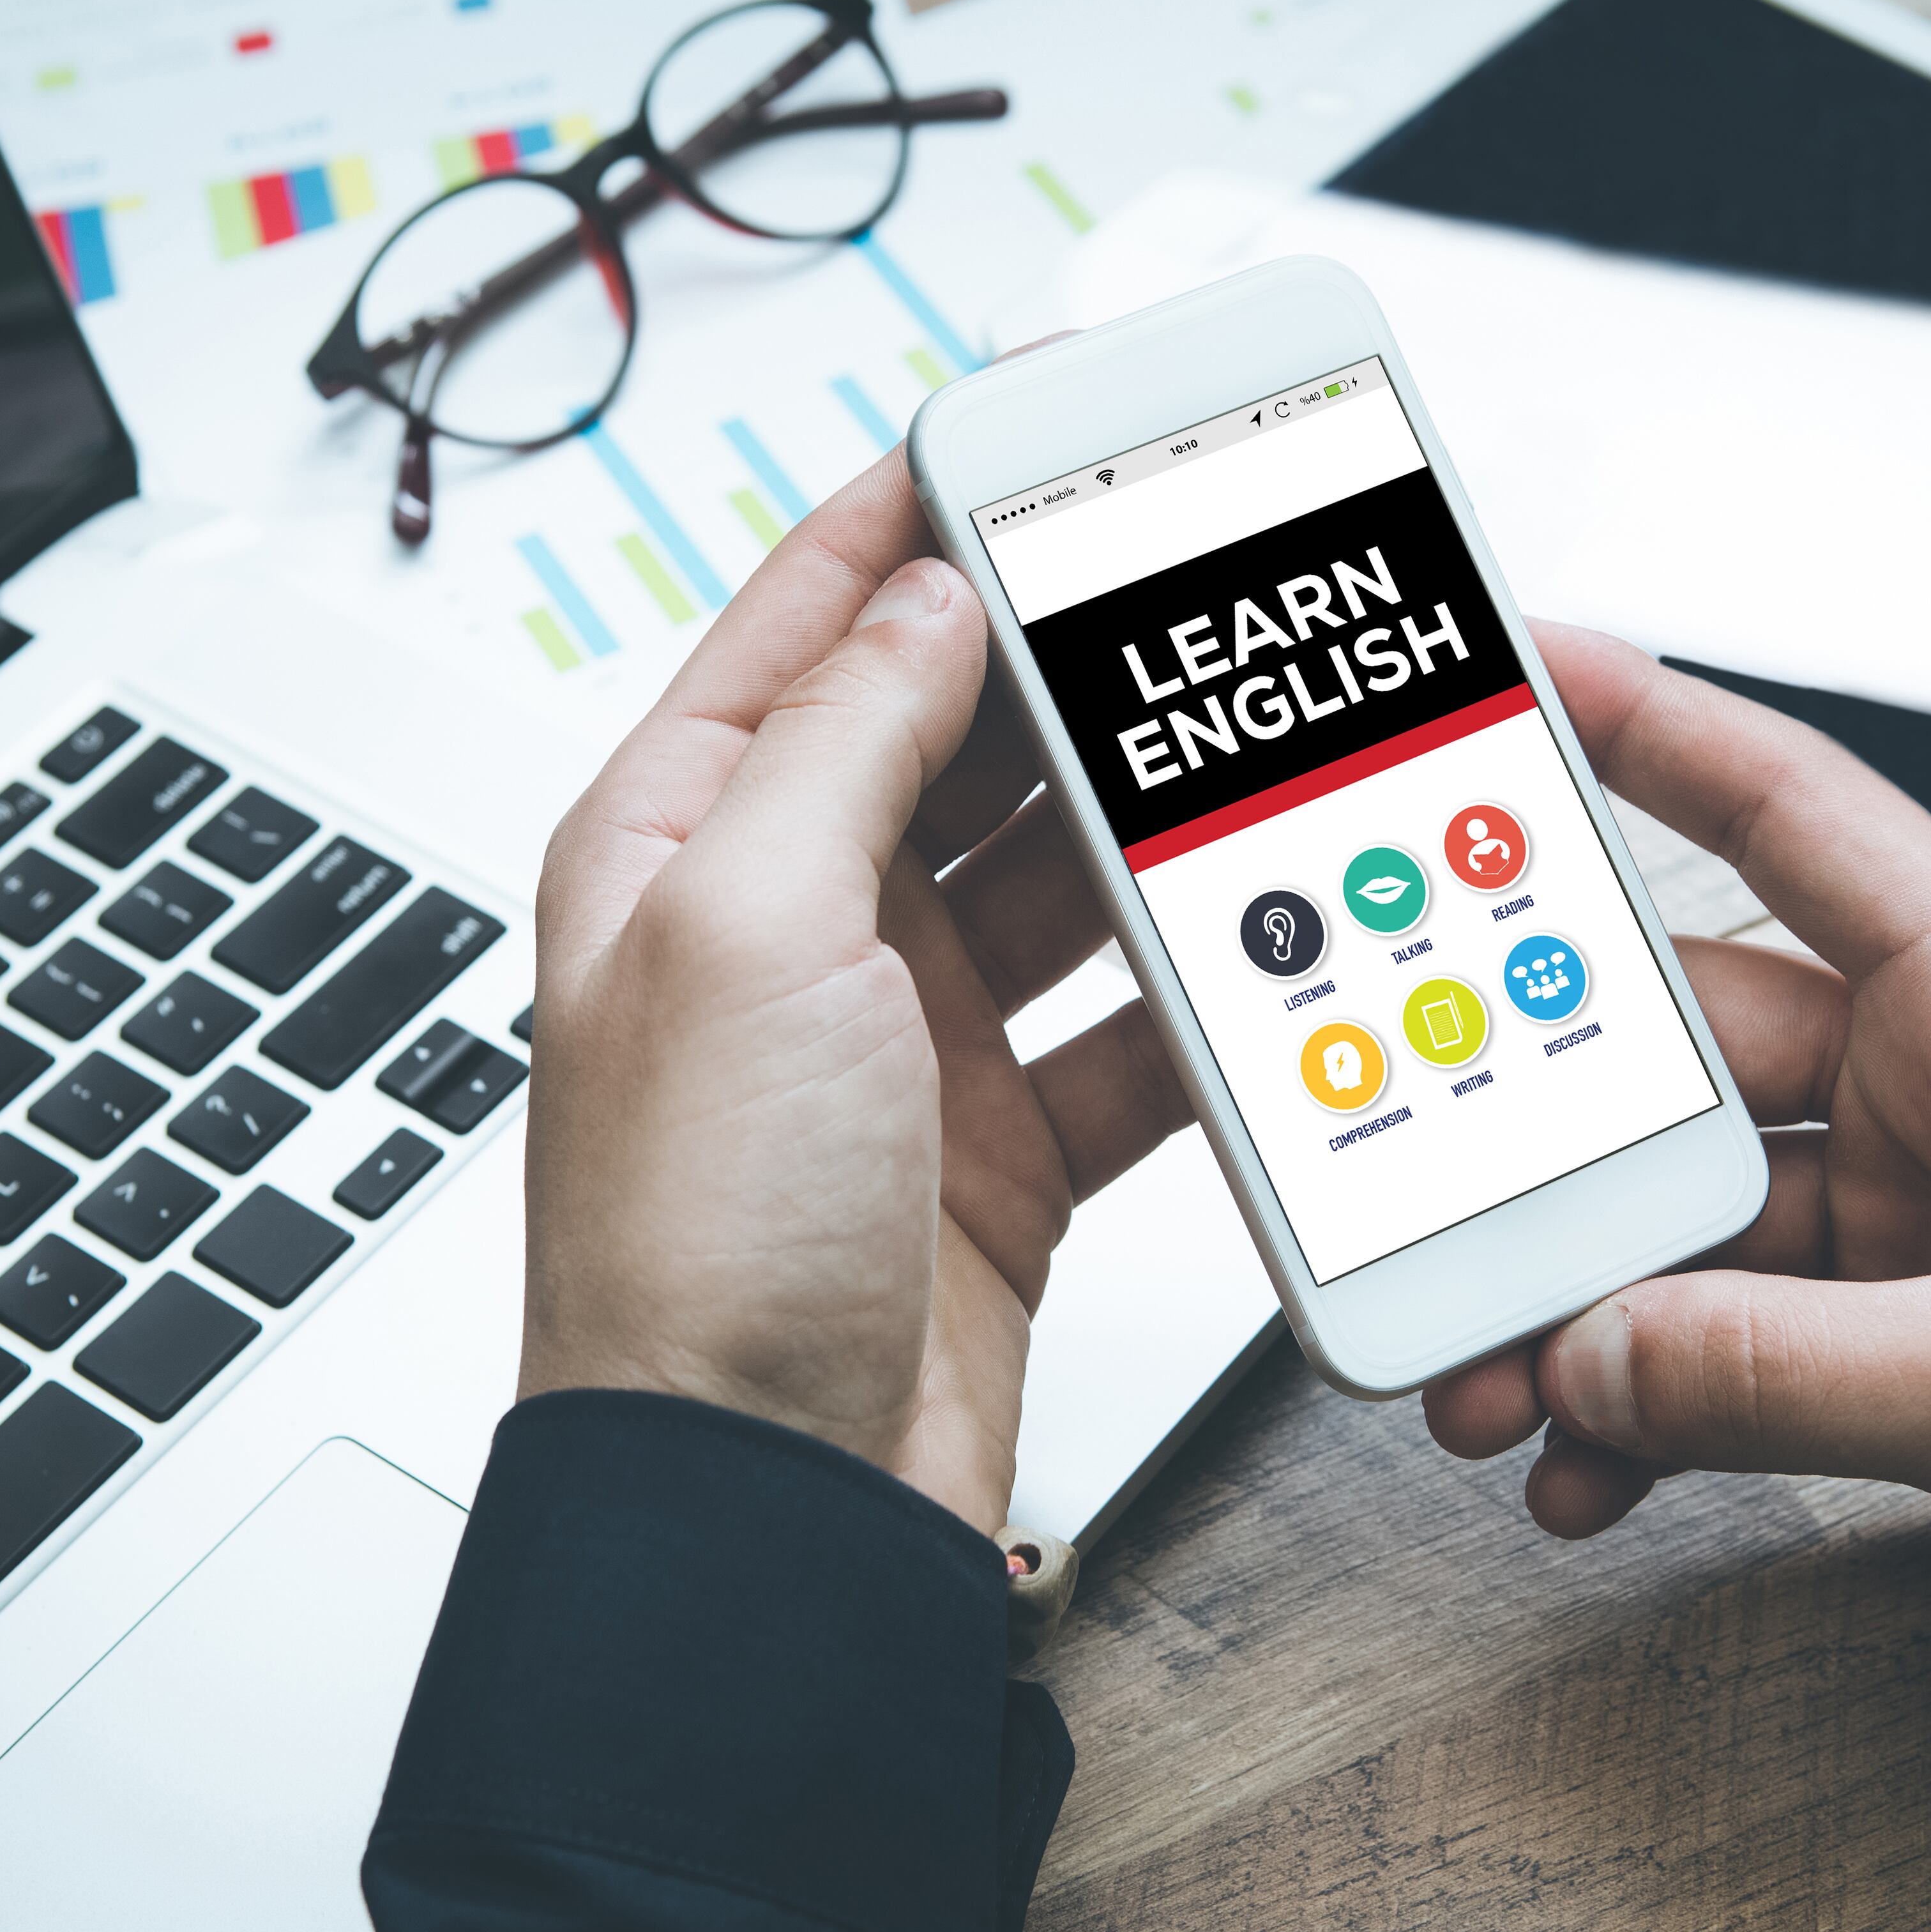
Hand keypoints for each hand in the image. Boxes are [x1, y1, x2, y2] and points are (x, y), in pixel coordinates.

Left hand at [517, 450, 1193, 1534]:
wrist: (761, 1504)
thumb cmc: (689, 1243)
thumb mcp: (743, 927)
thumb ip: (840, 741)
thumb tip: (925, 601)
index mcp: (677, 845)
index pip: (807, 621)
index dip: (916, 512)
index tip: (1031, 427)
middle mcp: (785, 928)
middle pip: (948, 734)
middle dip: (1063, 659)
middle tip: (1189, 587)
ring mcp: (899, 1038)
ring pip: (1053, 873)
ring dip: (1143, 823)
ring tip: (1246, 750)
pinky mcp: (998, 1144)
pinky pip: (1120, 1028)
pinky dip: (1189, 994)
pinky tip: (1253, 951)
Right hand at [1422, 626, 1930, 1710]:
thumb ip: (1795, 1374)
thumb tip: (1593, 1359)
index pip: (1796, 816)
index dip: (1650, 727)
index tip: (1514, 672)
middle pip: (1680, 1062)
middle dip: (1541, 1147)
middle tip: (1421, 1193)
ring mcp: (1912, 1218)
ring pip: (1678, 1222)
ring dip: (1572, 1308)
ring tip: (1487, 1388)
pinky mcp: (1899, 1335)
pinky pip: (1718, 1345)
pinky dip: (1642, 1406)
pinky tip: (1588, 1464)